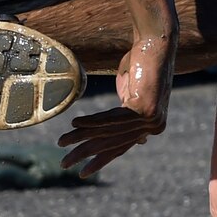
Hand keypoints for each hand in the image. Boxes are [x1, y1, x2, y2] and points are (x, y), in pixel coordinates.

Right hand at [58, 33, 174, 177]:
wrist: (155, 43)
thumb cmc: (141, 64)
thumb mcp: (133, 94)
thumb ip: (129, 116)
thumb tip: (138, 142)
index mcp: (150, 126)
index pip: (120, 147)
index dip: (100, 160)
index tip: (83, 172)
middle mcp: (154, 126)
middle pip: (112, 143)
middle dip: (85, 153)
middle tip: (64, 164)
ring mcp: (151, 119)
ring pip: (109, 132)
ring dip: (82, 138)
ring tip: (62, 142)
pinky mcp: (145, 109)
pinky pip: (112, 119)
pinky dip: (92, 123)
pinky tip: (75, 126)